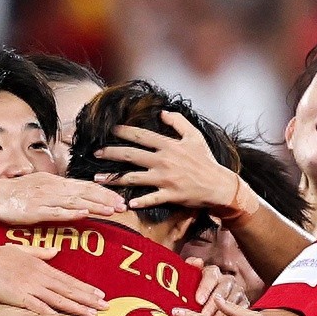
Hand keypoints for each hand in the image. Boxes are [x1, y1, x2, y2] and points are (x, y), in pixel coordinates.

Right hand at [0, 172, 125, 223]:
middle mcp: (53, 188)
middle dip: (105, 199)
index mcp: (55, 182)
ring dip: (95, 206)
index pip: (84, 186)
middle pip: (85, 193)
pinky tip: (85, 213)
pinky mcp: (35, 211)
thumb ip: (58, 192)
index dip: (103, 193)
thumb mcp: (40, 188)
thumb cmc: (16, 194)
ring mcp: (45, 199)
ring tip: (111, 210)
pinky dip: (71, 213)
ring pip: (75, 202)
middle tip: (123, 206)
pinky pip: (57, 212)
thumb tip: (75, 197)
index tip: (119, 200)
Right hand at [0, 243, 107, 315]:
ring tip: (93, 314)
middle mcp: (38, 276)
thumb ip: (38, 253)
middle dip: (88, 298)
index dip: (85, 287)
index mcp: (40, 267)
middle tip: (106, 306)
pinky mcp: (16, 296)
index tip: (100, 294)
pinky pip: (36, 307)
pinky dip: (50, 313)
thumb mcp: (19, 251)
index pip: (67, 279)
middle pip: (68, 289)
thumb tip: (55, 251)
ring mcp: (28, 286)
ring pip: (58, 299)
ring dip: (76, 307)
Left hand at [96, 111, 248, 214]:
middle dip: (111, 153)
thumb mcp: (195, 136)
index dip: (124, 132)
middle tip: (96, 153)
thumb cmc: (206, 160)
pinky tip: (126, 203)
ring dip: (113, 179)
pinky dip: (138, 201)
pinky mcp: (170, 195)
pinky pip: (150, 199)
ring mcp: (165, 179)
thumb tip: (162, 112)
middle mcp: (164, 160)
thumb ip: (178, 122)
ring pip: (134, 178)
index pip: (141, 136)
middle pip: (131, 155)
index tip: (111, 130)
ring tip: (98, 178)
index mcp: (169, 145)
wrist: (219, 185)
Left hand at [187, 256, 248, 315]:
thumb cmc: (197, 291)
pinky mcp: (244, 303)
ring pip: (232, 301)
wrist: (211, 299)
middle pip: (222, 290)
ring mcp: (237, 291)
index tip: (198, 300)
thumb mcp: (191, 280)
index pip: (211, 276)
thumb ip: (190, 269)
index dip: (205, 288)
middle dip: (212, 304)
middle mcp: (227, 280)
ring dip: (221, 313)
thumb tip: (195, 261)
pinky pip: (241, 311)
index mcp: (213, 272)